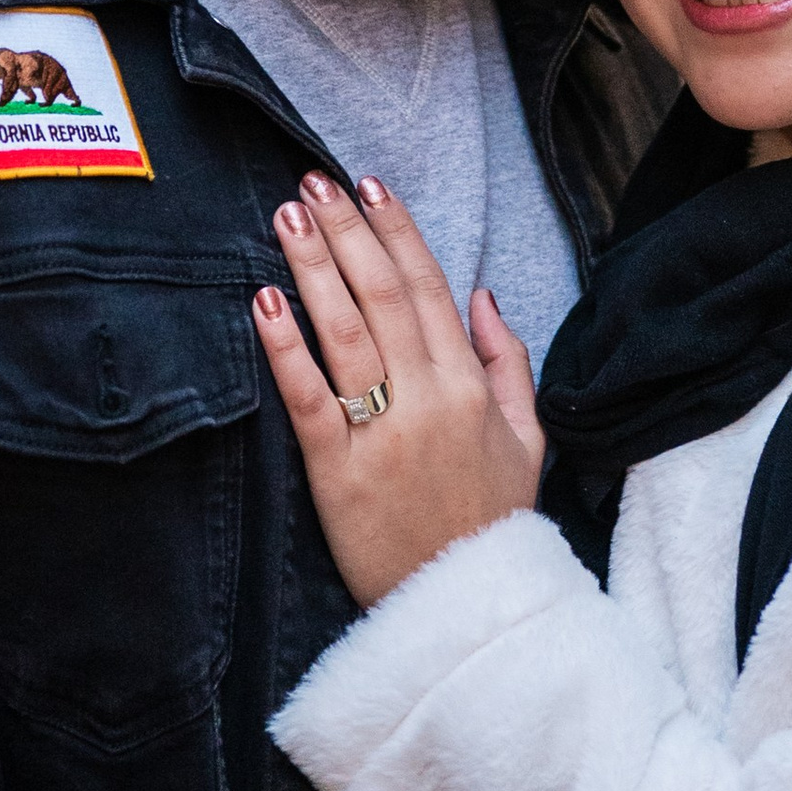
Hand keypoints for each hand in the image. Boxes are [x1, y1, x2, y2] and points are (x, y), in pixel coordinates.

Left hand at [253, 170, 543, 605]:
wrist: (470, 608)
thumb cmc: (491, 521)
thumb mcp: (527, 439)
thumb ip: (507, 363)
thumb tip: (481, 296)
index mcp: (471, 386)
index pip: (429, 289)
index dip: (398, 231)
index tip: (370, 185)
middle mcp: (429, 399)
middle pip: (382, 297)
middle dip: (347, 232)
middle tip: (314, 182)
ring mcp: (384, 435)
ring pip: (344, 333)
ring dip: (313, 269)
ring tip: (287, 219)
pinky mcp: (340, 473)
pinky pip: (309, 399)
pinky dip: (286, 349)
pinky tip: (264, 303)